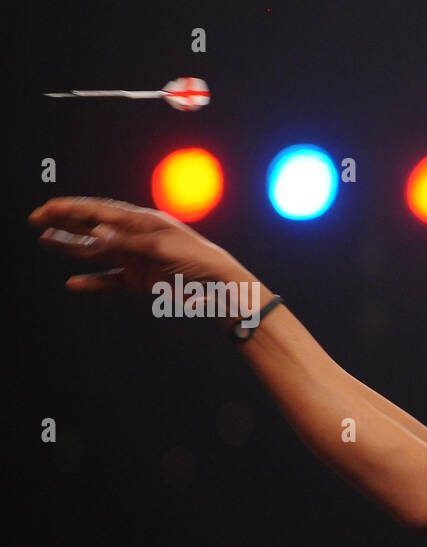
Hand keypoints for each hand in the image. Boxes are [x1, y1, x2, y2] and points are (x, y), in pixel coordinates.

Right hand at [29, 197, 254, 298]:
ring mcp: (136, 259)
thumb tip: (96, 232)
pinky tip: (72, 283)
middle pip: (93, 226)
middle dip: (65, 222)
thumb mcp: (162, 247)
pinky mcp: (140, 281)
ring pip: (96, 252)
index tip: (47, 208)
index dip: (72, 209)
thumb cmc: (197, 259)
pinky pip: (110, 280)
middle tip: (36, 219)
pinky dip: (92, 282)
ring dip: (71, 246)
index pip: (101, 210)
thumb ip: (128, 241)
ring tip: (45, 241)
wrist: (220, 287)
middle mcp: (135, 237)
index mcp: (142, 220)